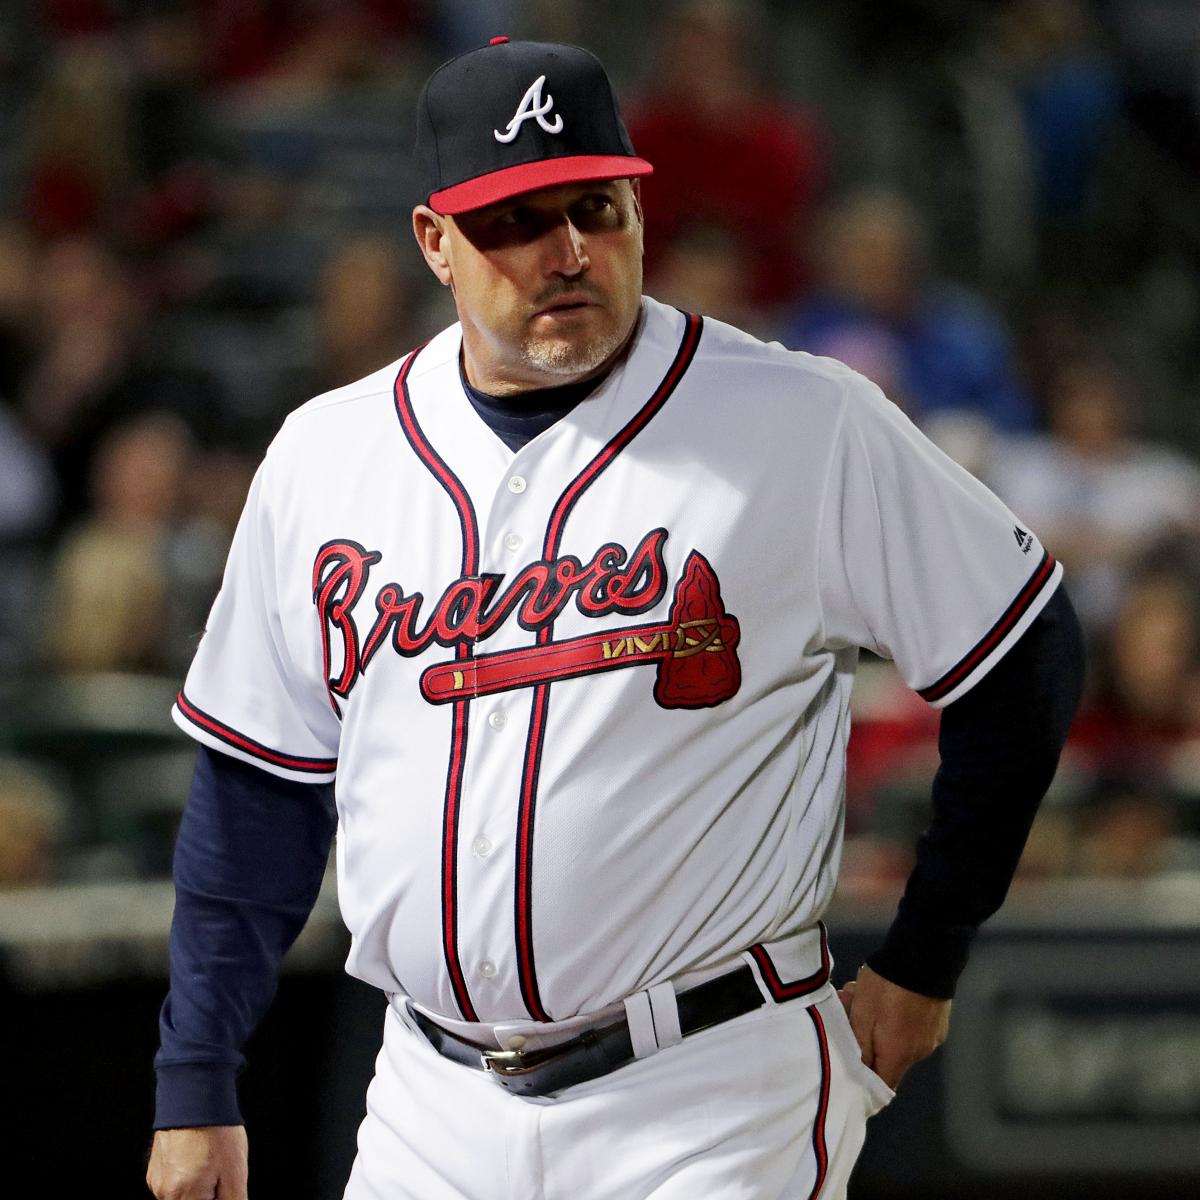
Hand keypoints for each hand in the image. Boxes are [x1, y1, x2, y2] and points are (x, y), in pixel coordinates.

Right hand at [146, 1126, 247, 1198]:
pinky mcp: (155, 1169)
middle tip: (221, 1173)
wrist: (195, 1093)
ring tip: (212, 1161)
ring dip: (200, 1189)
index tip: (225, 1187)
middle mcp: (163, 1193)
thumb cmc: (216, 1130)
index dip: (219, 1197)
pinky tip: (200, 1157)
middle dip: (209, 1194)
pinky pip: (174, 1185)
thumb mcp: (235, 1170)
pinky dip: (189, 1179)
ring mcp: (156, 1181)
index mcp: (182, 1196)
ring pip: (182, 1197)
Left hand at [837, 964, 950, 1089]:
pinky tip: (885, 990)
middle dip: (865, 1038)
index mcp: (899, 1056)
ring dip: (878, 1022)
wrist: (923, 956)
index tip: (849, 1067)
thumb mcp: (862, 1015)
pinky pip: (912, 1026)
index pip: (882, 1085)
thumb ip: (861, 1048)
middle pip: (887, 1057)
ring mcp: (932, 1036)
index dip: (865, 1081)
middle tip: (847, 1007)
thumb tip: (862, 1073)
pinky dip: (896, 1015)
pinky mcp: (938, 1019)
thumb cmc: (887, 988)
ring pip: (898, 1038)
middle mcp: (919, 1053)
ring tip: (860, 991)